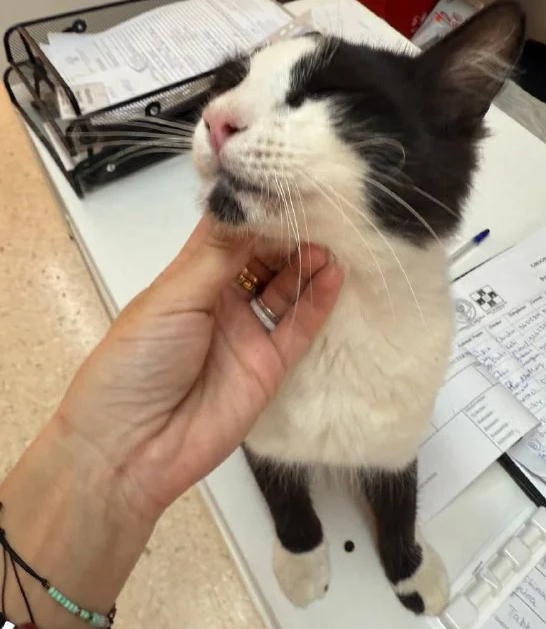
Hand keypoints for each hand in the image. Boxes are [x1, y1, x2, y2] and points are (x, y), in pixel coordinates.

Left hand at [54, 214, 343, 521]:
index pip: (229, 233)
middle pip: (264, 258)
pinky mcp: (270, 365)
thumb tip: (245, 203)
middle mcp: (221, 299)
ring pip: (286, 288)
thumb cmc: (136, 362)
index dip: (253, 208)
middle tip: (317, 207)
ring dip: (307, 262)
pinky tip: (333, 274)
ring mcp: (248, 332)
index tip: (282, 180)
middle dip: (288, 232)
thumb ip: (219, 255)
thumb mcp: (173, 297)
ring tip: (331, 238)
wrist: (131, 448)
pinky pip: (299, 327)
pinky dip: (318, 301)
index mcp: (190, 277)